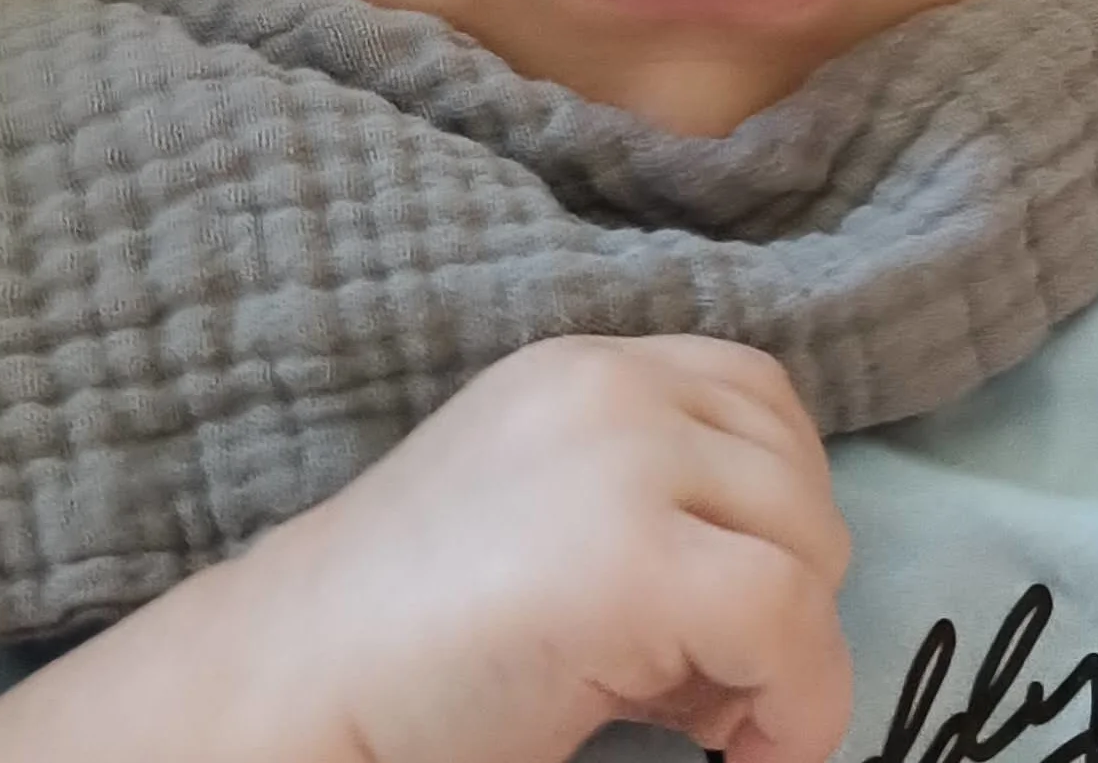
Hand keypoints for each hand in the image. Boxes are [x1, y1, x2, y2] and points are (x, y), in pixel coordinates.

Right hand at [248, 333, 855, 762]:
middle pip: (799, 479)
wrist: (285, 690)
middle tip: (705, 694)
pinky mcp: (633, 561)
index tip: (731, 617)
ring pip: (812, 551)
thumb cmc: (405, 646)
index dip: (776, 515)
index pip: (757, 399)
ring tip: (707, 723)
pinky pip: (792, 629)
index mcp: (583, 371)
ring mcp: (622, 462)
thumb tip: (784, 604)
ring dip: (794, 658)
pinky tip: (736, 758)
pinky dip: (801, 710)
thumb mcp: (546, 524)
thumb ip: (654, 513)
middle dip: (787, 595)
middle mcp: (610, 388)